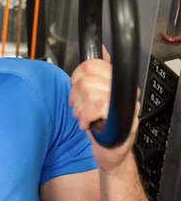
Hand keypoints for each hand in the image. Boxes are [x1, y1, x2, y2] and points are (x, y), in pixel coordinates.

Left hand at [69, 46, 140, 173]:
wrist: (111, 151)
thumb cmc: (102, 124)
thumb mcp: (96, 95)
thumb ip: (96, 74)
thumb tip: (100, 49)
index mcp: (117, 81)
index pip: (92, 64)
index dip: (77, 76)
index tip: (76, 86)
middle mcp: (123, 91)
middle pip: (86, 81)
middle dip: (75, 96)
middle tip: (79, 106)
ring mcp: (124, 105)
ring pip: (89, 93)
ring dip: (79, 109)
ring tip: (83, 116)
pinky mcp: (121, 120)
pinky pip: (97, 107)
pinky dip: (85, 117)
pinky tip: (86, 124)